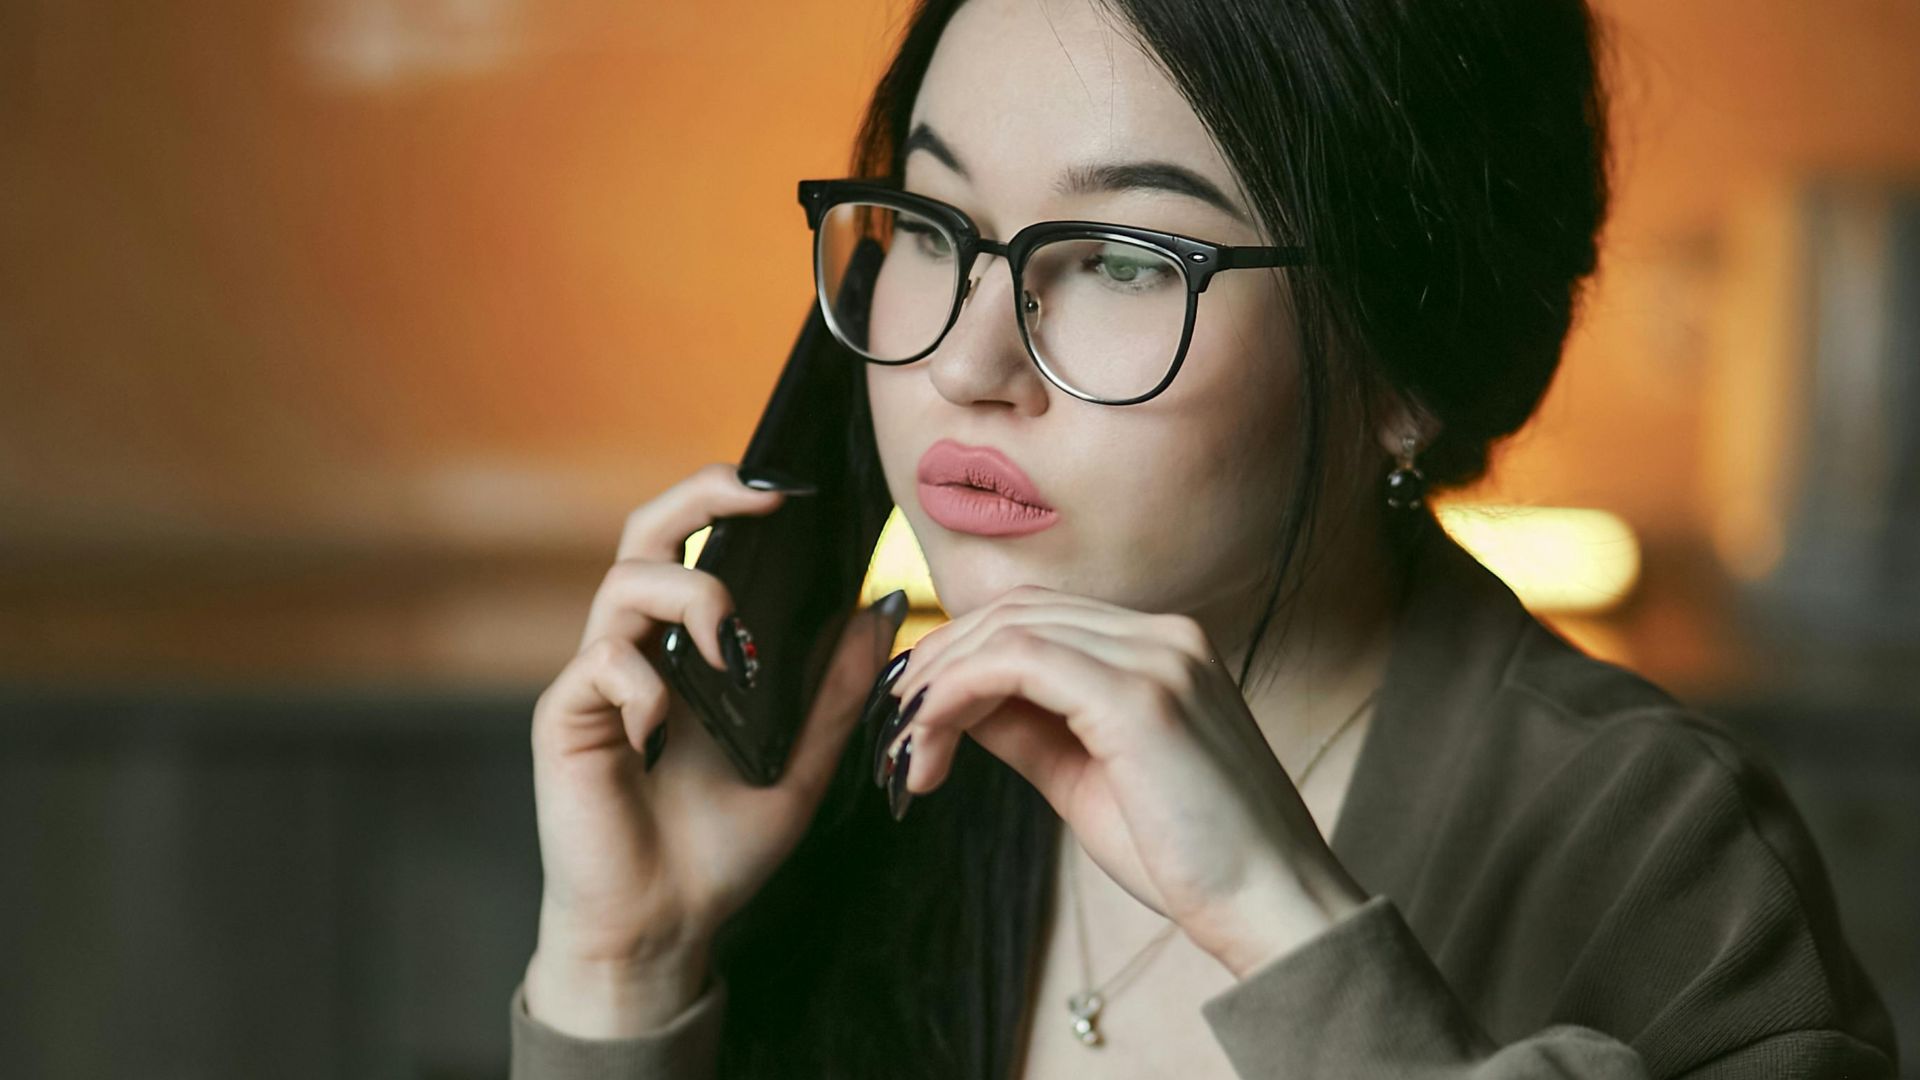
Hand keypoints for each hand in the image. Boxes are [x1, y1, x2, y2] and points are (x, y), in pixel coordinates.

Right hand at [524, 463, 907, 1034]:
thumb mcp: (801, 765)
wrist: (664, 927)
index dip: (733, 505)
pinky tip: (664, 731)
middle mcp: (640, 648)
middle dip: (700, 498)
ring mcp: (600, 679)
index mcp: (690, 649)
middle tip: (760, 500)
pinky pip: (600, 664)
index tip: (794, 496)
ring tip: (730, 649)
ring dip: (689, 597)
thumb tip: (877, 610)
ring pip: (625, 584)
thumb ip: (835, 692)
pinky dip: (643, 684)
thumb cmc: (719, 848)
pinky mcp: (567, 719)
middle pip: (648, 533)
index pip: (700, 547)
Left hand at [885, 585, 1367, 977]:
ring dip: (939, 684)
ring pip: (1009, 631)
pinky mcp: (1141, 696)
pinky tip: (932, 738)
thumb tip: (956, 705)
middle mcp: (1165, 635)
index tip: (914, 713)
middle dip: (939, 665)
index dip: (962, 655)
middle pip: (1015, 613)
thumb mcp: (1088, 779)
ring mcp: (1158, 657)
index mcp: (1163, 648)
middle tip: (895, 731)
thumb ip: (1028, 729)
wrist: (1276, 908)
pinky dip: (958, 693)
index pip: (1037, 618)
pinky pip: (1017, 662)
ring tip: (908, 750)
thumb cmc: (1192, 858)